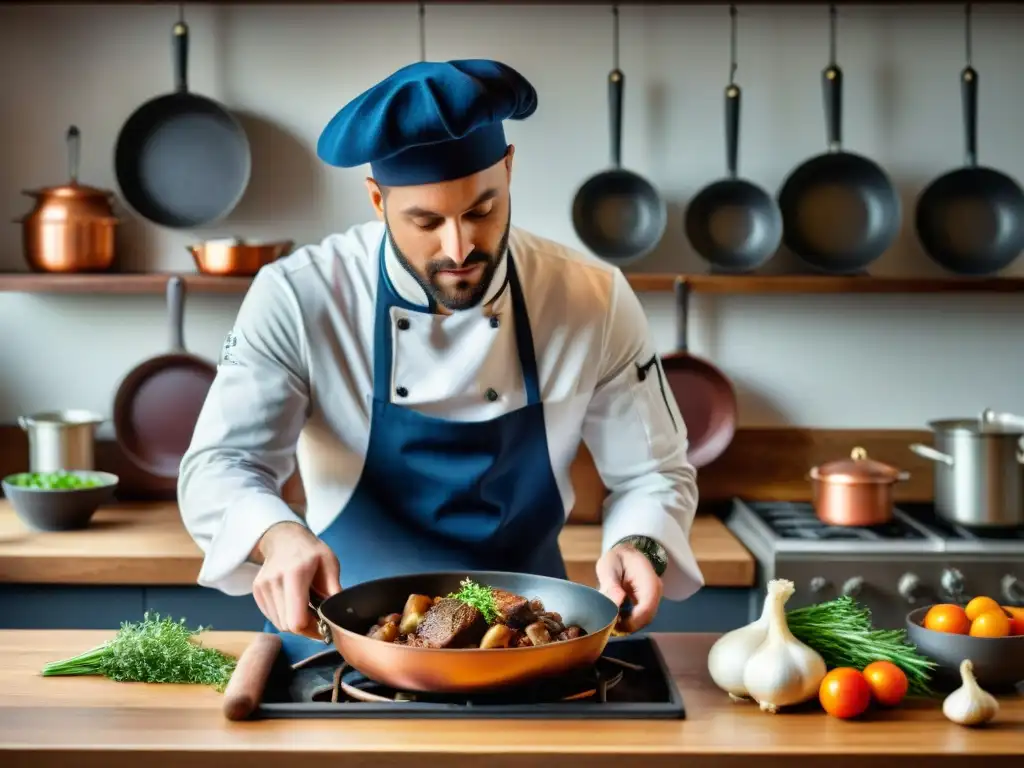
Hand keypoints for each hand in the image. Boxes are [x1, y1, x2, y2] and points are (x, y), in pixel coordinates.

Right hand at [252, 521, 341, 639]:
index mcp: (295, 574)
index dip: (311, 630)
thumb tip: (337, 615)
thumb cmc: (311, 552)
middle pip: (288, 625)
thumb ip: (334, 590)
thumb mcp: (330, 564)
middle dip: (305, 628)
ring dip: (294, 622)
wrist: (285, 539)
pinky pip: (272, 617)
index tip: (323, 627)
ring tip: (306, 608)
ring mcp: (262, 587)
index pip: (296, 620)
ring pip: (279, 624)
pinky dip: (284, 616)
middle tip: (317, 619)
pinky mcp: (256, 591)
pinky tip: (294, 603)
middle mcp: (274, 581)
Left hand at [596, 542, 663, 633]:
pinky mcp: (647, 603)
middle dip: (628, 625)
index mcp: (649, 581)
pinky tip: (615, 618)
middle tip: (608, 626)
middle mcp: (655, 592)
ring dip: (628, 625)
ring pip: (644, 620)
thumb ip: (611, 584)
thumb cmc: (616, 559)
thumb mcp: (609, 566)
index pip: (646, 608)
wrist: (625, 555)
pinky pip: (641, 617)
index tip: (613, 624)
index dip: (631, 621)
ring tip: (610, 622)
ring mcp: (653, 598)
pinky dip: (628, 621)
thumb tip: (616, 601)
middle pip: (646, 618)